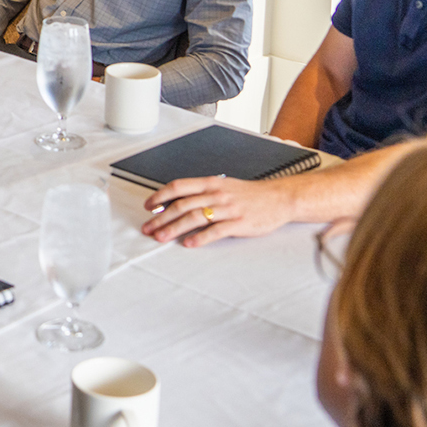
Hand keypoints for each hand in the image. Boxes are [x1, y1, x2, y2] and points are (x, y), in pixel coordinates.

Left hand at [141, 175, 294, 247]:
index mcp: (210, 183)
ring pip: (195, 217)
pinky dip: (200, 238)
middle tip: (148, 228)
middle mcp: (216, 194)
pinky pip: (215, 231)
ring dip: (174, 228)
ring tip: (161, 237)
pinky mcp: (239, 223)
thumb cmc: (248, 194)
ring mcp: (228, 209)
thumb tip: (177, 202)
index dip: (160, 195)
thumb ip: (202, 192)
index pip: (179, 186)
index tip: (149, 207)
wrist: (278, 198)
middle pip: (182, 205)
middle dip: (162, 217)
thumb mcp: (223, 186)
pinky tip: (189, 244)